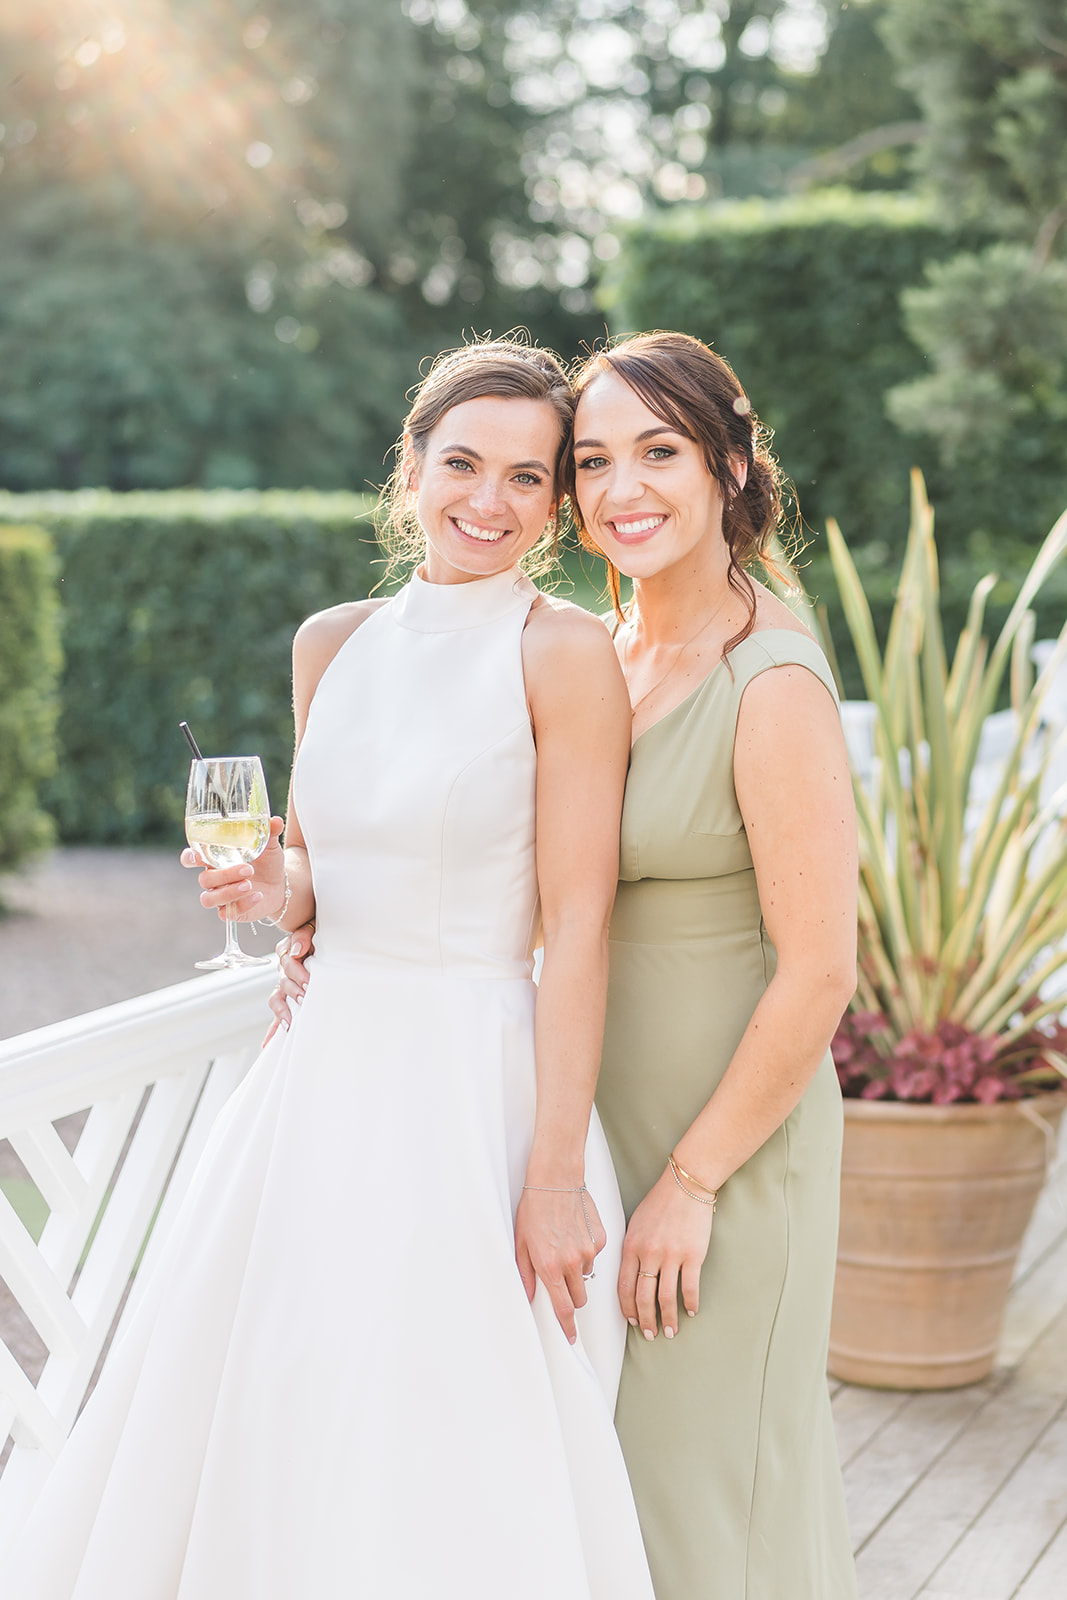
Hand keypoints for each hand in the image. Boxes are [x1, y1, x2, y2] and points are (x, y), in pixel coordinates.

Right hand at [180, 815, 285, 922]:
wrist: (280, 884)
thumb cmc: (267, 861)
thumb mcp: (270, 846)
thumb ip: (269, 832)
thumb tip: (276, 821)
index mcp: (215, 858)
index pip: (190, 858)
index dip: (188, 858)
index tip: (196, 857)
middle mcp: (214, 878)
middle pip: (204, 879)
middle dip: (224, 875)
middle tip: (248, 869)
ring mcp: (220, 896)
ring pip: (209, 899)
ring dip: (227, 892)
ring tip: (249, 885)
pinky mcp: (231, 911)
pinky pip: (226, 914)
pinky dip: (242, 904)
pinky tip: (258, 896)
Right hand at [262, 920, 316, 1045]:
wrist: (321, 936)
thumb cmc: (318, 934)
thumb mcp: (310, 930)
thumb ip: (303, 937)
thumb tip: (297, 951)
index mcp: (288, 952)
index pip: (288, 962)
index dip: (298, 972)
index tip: (309, 983)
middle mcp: (283, 969)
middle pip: (284, 981)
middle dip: (295, 991)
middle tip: (305, 998)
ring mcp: (284, 985)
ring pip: (277, 999)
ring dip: (283, 1011)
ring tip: (290, 1023)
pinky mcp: (288, 999)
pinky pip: (277, 1015)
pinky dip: (272, 1030)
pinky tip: (266, 1045)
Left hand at [515, 1184, 605, 1345]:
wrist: (555, 1178)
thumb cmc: (534, 1207)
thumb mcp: (521, 1243)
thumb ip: (525, 1274)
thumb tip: (528, 1296)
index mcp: (550, 1266)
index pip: (563, 1308)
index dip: (567, 1327)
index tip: (570, 1337)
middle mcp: (571, 1262)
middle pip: (579, 1297)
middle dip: (571, 1295)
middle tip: (560, 1278)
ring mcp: (588, 1250)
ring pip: (587, 1275)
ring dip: (577, 1270)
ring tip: (564, 1245)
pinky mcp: (600, 1238)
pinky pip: (595, 1255)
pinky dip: (585, 1250)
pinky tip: (574, 1232)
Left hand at [618, 1165, 714, 1341]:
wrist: (685, 1184)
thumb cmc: (660, 1202)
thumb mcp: (634, 1223)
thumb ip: (630, 1249)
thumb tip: (628, 1273)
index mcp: (631, 1246)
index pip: (623, 1286)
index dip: (627, 1308)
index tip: (631, 1320)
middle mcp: (649, 1253)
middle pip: (643, 1297)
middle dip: (645, 1320)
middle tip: (649, 1333)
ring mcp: (671, 1255)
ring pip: (665, 1298)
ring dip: (667, 1319)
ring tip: (670, 1331)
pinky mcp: (693, 1255)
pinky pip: (690, 1287)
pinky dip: (690, 1303)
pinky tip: (691, 1311)